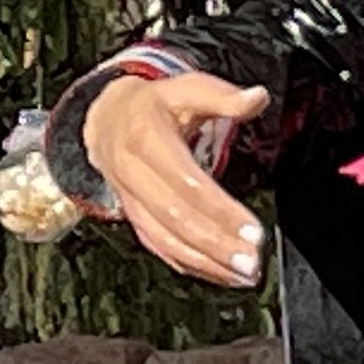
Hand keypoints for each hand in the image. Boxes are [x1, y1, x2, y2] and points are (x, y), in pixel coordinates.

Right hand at [82, 69, 271, 288]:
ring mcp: (130, 200)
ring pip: (165, 239)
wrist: (105, 119)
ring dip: (205, 262)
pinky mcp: (134, 217)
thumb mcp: (184, 88)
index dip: (220, 210)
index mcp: (147, 138)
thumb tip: (257, 97)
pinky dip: (190, 265)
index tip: (254, 231)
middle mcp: (133, 173)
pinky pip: (160, 247)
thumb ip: (222, 95)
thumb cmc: (154, 106)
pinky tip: (220, 274)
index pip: (187, 182)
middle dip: (215, 244)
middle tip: (251, 262)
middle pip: (176, 218)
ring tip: (243, 275)